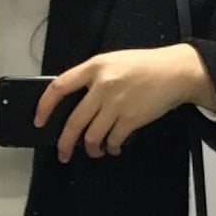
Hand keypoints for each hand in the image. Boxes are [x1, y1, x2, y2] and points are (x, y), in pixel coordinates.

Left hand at [34, 43, 215, 162]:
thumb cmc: (144, 67)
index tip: (39, 121)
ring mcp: (116, 103)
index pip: (60, 87)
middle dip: (65, 143)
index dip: (45, 106)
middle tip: (63, 154)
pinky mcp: (130, 118)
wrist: (176, 71)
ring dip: (91, 149)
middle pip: (74, 122)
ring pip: (92, 136)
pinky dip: (110, 148)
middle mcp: (102, 84)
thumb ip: (92, 79)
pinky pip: (112, 141)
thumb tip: (73, 105)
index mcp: (95, 67)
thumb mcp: (114, 62)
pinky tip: (113, 148)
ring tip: (95, 150)